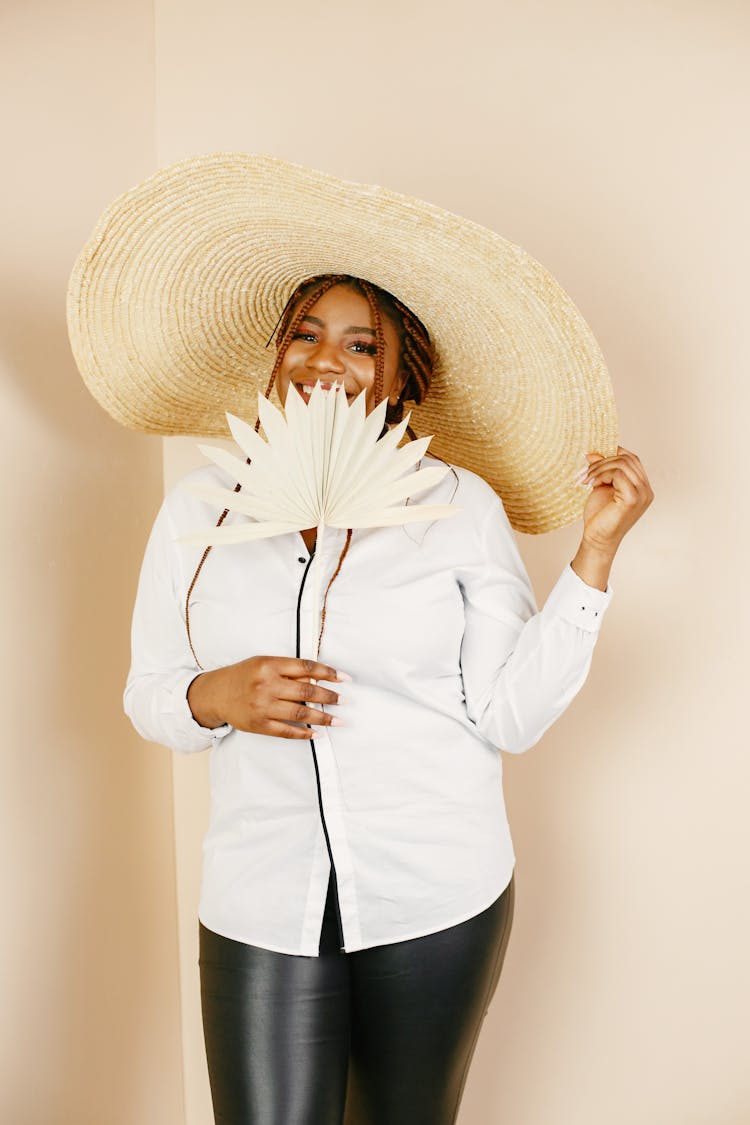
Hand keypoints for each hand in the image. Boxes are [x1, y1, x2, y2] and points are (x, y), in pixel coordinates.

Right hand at [187, 655, 347, 737]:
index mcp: (269, 665)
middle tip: (345, 701)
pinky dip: (304, 734)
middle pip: (306, 692)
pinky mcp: (258, 725)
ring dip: (323, 718)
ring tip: (338, 721)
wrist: (215, 694)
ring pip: (300, 714)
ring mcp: (262, 707)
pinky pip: (286, 731)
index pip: (306, 667)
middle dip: (330, 697)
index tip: (345, 678)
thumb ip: (289, 670)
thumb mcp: (264, 663)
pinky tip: (317, 734)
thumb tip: (319, 679)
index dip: (328, 672)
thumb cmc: (244, 675)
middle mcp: (266, 685)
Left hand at [578, 445, 653, 554]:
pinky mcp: (632, 498)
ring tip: (587, 479)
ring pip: (622, 464)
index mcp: (642, 487)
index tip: (594, 458)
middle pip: (627, 458)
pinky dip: (601, 475)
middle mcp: (646, 490)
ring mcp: (642, 494)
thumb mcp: (601, 486)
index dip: (613, 453)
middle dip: (603, 461)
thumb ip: (602, 470)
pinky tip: (592, 485)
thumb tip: (592, 452)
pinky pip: (618, 474)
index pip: (632, 458)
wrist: (597, 539)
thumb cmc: (600, 516)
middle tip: (586, 471)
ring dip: (600, 467)